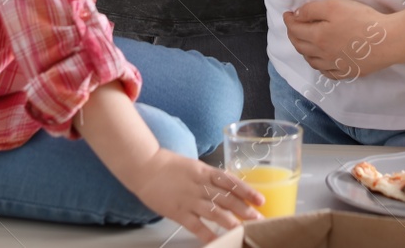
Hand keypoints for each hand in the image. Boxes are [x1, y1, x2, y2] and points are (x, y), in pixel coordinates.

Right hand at [126, 149, 263, 241]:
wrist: (144, 167)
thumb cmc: (167, 165)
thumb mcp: (193, 166)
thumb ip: (208, 177)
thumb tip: (225, 187)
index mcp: (204, 171)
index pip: (230, 181)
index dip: (247, 191)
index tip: (260, 200)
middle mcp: (200, 185)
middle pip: (227, 198)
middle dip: (244, 209)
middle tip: (259, 219)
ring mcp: (189, 199)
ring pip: (215, 212)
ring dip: (231, 222)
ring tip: (244, 229)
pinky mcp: (177, 212)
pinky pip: (196, 225)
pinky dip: (207, 234)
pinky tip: (217, 240)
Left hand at [283, 0, 398, 79]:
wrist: (388, 40)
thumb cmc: (362, 20)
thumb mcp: (334, 6)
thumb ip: (312, 10)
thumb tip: (296, 16)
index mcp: (317, 37)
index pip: (295, 30)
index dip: (289, 20)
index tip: (287, 14)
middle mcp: (323, 54)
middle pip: (300, 46)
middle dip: (293, 35)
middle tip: (293, 26)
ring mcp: (335, 65)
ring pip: (312, 61)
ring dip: (304, 51)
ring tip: (304, 43)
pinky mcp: (348, 72)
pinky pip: (327, 73)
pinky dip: (320, 67)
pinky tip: (322, 62)